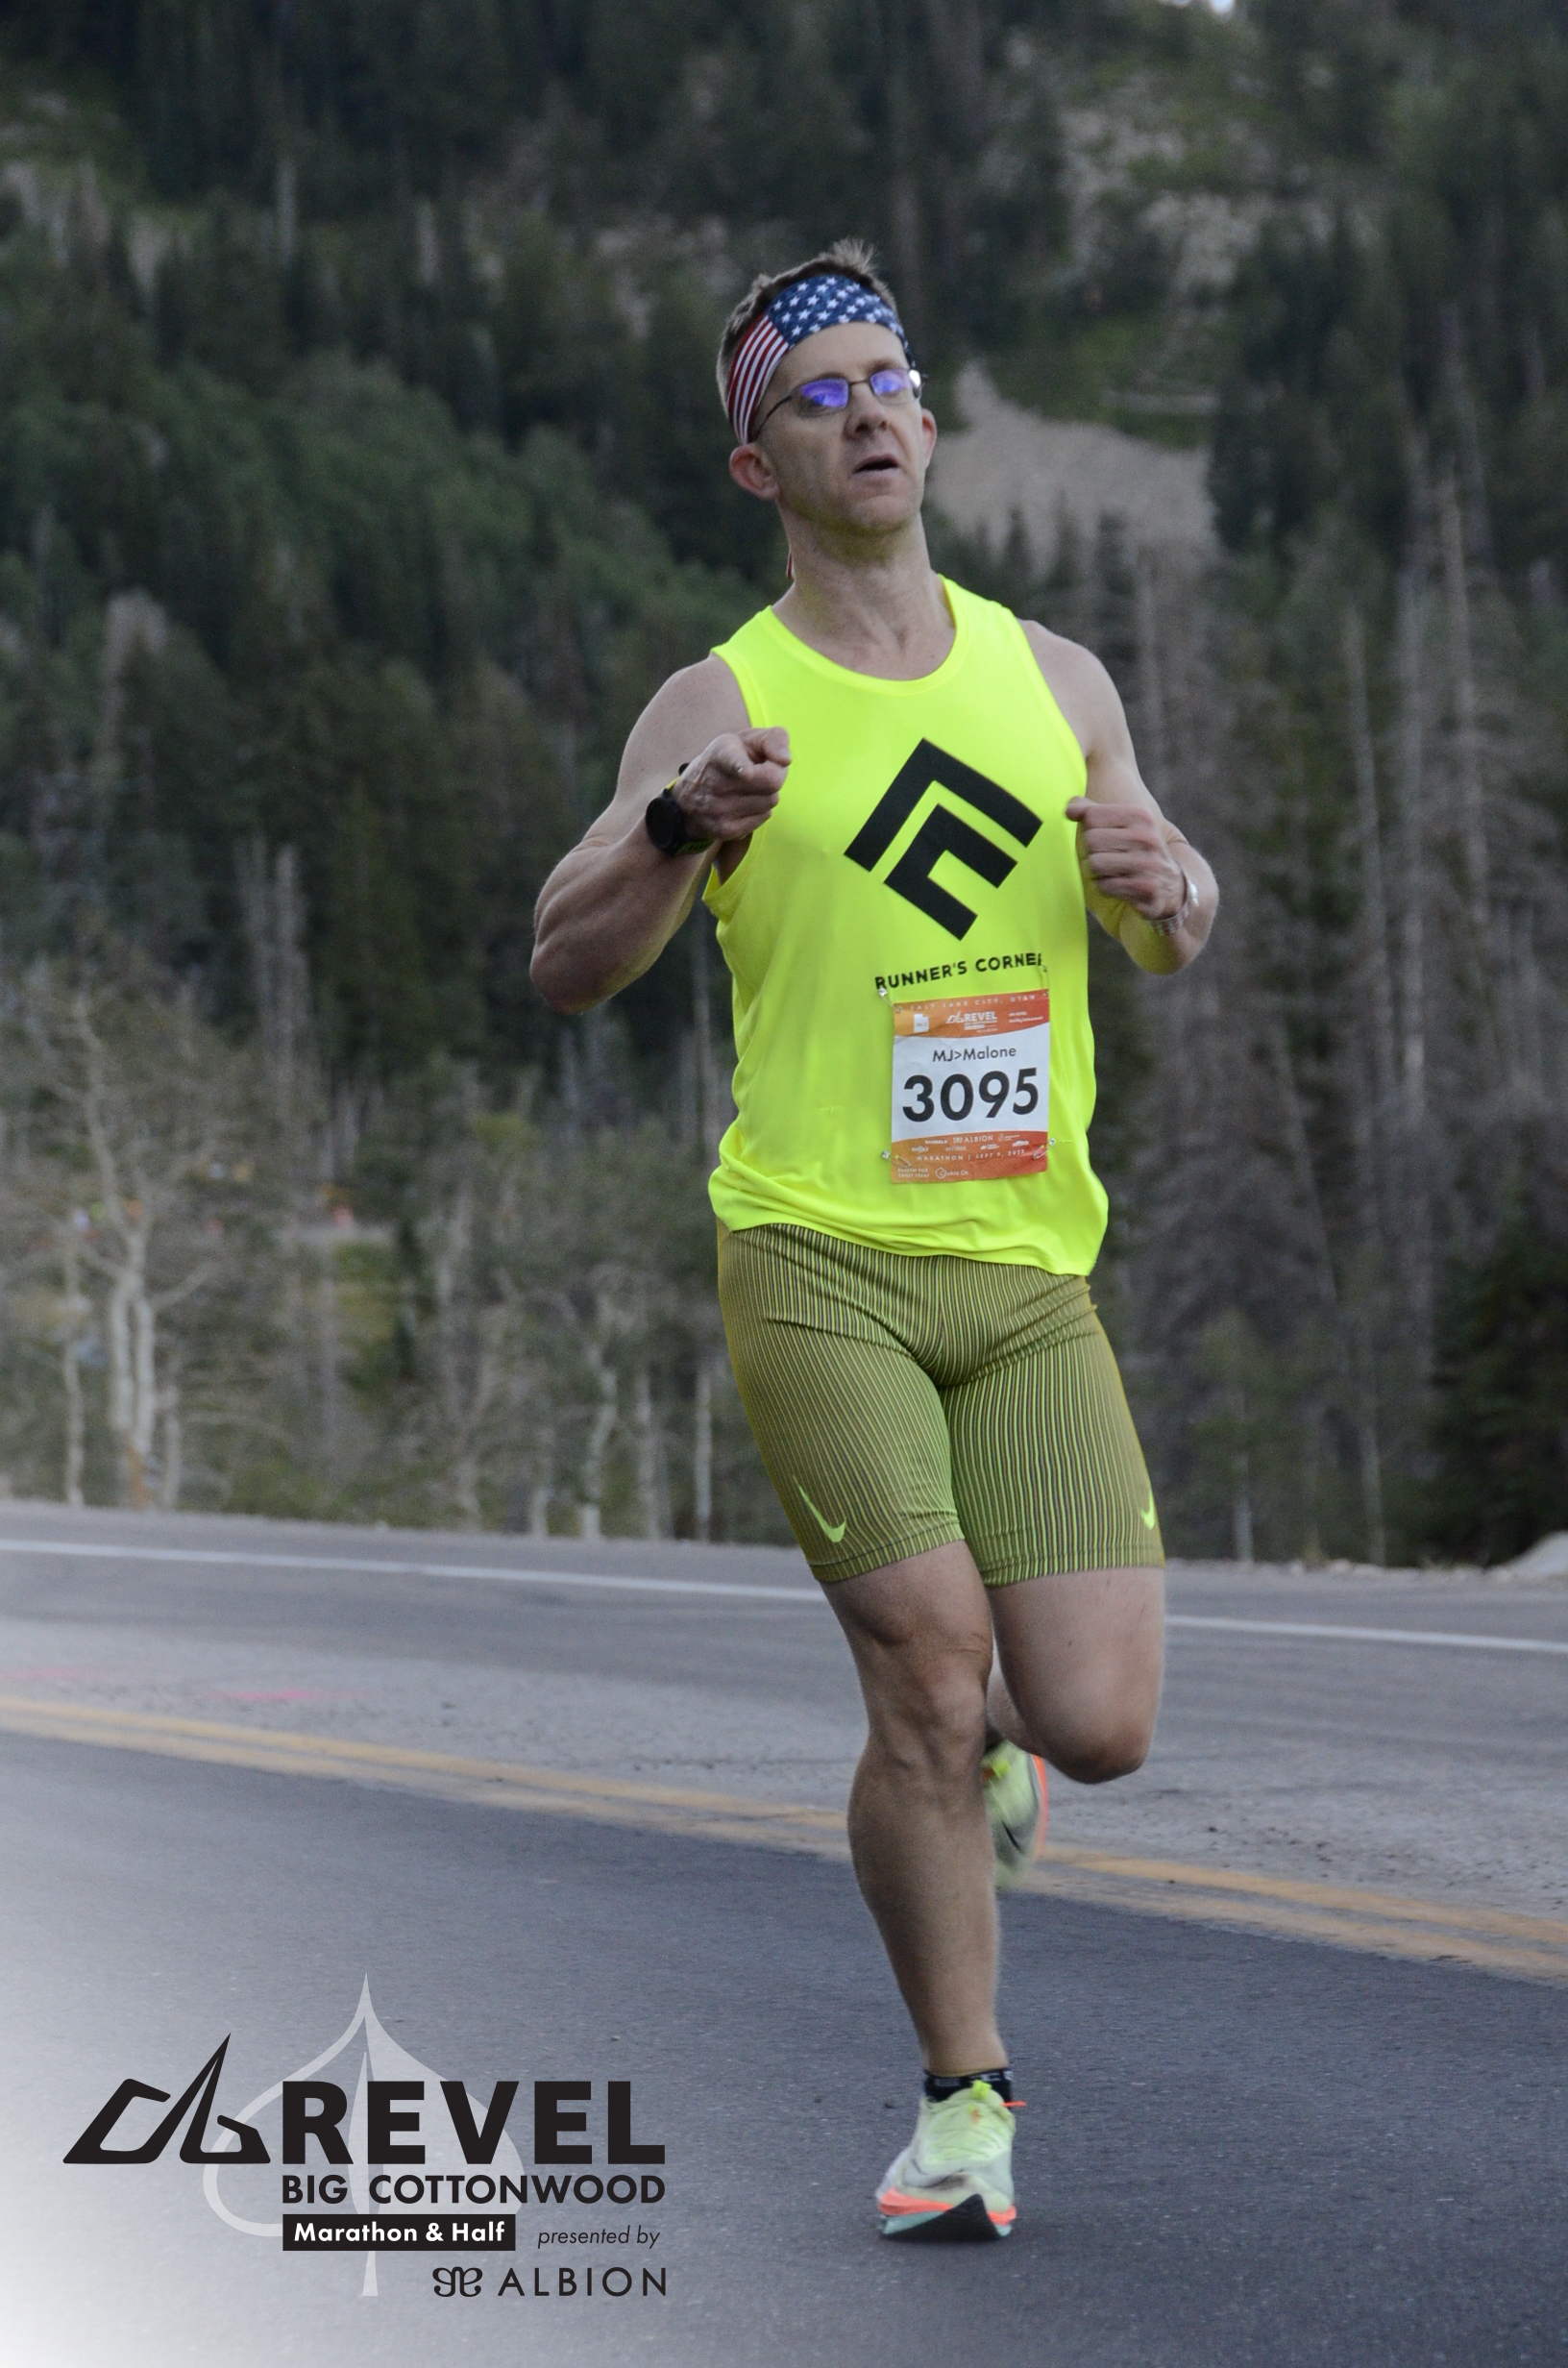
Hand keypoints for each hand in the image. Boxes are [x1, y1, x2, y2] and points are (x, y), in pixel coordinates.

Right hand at [676, 728, 789, 841]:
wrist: (689, 798)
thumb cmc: (729, 761)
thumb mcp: (746, 740)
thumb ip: (772, 739)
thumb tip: (785, 761)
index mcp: (721, 753)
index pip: (733, 760)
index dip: (741, 766)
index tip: (745, 772)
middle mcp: (717, 782)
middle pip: (772, 782)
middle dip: (776, 775)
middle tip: (763, 771)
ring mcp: (719, 809)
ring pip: (771, 800)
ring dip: (767, 793)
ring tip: (749, 788)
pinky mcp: (725, 829)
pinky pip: (764, 817)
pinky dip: (760, 809)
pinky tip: (744, 803)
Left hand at [1065, 797, 1185, 920]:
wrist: (1170, 885)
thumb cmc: (1135, 851)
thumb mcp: (1120, 825)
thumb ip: (1092, 811)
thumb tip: (1070, 809)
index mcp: (1141, 816)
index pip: (1091, 816)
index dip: (1089, 829)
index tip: (1104, 837)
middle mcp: (1147, 838)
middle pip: (1090, 840)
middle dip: (1092, 852)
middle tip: (1108, 858)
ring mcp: (1148, 864)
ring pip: (1095, 864)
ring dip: (1096, 872)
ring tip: (1112, 872)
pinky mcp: (1145, 888)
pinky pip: (1105, 886)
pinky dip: (1105, 888)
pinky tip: (1120, 885)